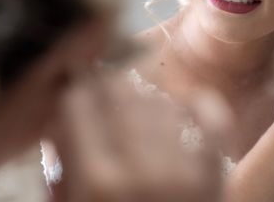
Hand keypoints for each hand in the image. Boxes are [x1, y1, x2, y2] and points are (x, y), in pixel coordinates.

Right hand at [46, 72, 229, 201]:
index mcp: (95, 182)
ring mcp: (182, 170)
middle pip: (116, 92)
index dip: (70, 94)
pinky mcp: (214, 176)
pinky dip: (198, 105)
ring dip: (142, 100)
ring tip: (135, 113)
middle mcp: (139, 169)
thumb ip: (62, 170)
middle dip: (103, 90)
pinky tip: (187, 101)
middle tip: (102, 97)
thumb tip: (59, 122)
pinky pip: (210, 119)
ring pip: (156, 101)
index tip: (72, 96)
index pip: (77, 102)